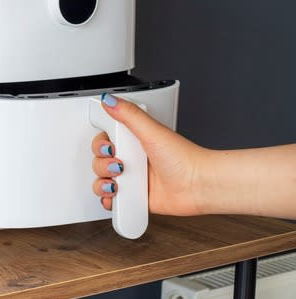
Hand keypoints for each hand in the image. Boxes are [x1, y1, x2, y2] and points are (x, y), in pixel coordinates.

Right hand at [91, 93, 207, 215]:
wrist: (199, 186)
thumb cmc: (184, 159)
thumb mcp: (152, 131)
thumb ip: (129, 114)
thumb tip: (109, 99)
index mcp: (134, 140)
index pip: (104, 140)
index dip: (100, 144)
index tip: (110, 146)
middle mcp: (131, 159)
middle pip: (99, 160)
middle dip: (102, 164)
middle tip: (119, 164)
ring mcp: (132, 179)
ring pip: (101, 180)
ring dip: (103, 182)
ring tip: (119, 182)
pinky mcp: (134, 197)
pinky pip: (112, 199)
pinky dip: (109, 199)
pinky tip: (117, 195)